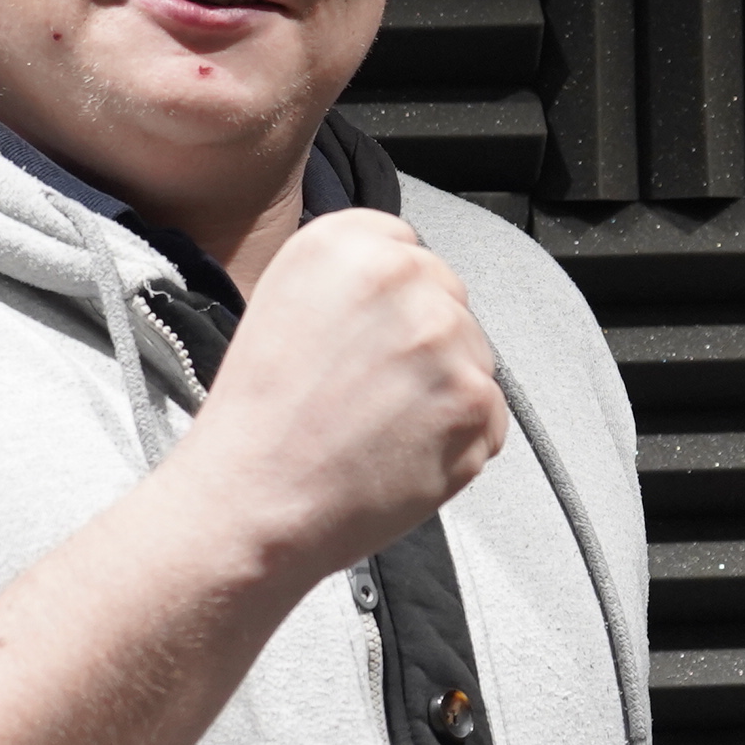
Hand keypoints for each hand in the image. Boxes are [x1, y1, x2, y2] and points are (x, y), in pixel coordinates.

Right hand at [174, 209, 507, 584]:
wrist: (253, 502)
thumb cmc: (258, 423)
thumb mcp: (282, 305)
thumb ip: (352, 282)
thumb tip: (409, 289)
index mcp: (346, 243)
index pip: (408, 251)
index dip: (392, 305)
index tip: (372, 336)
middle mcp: (401, 276)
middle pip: (448, 300)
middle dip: (423, 346)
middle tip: (372, 392)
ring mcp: (446, 337)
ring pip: (474, 358)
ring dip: (444, 392)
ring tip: (381, 427)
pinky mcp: (476, 399)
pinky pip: (491, 415)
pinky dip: (459, 441)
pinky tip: (404, 453)